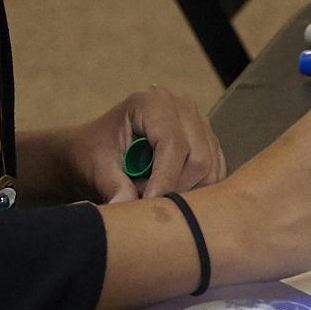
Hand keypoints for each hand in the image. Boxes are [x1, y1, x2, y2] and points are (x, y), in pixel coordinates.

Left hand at [64, 86, 228, 203]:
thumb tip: (125, 207)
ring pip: (211, 169)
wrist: (98, 149)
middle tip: (146, 203)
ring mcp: (200, 122)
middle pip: (198, 158)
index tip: (149, 206)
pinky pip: (216, 173)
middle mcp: (183, 106)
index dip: (165, 180)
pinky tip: (171, 193)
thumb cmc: (94, 153)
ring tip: (153, 194)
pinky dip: (197, 191)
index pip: (173, 144)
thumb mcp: (97, 168)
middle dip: (175, 189)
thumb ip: (113, 186)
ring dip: (186, 192)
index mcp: (153, 103)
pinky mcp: (209, 140)